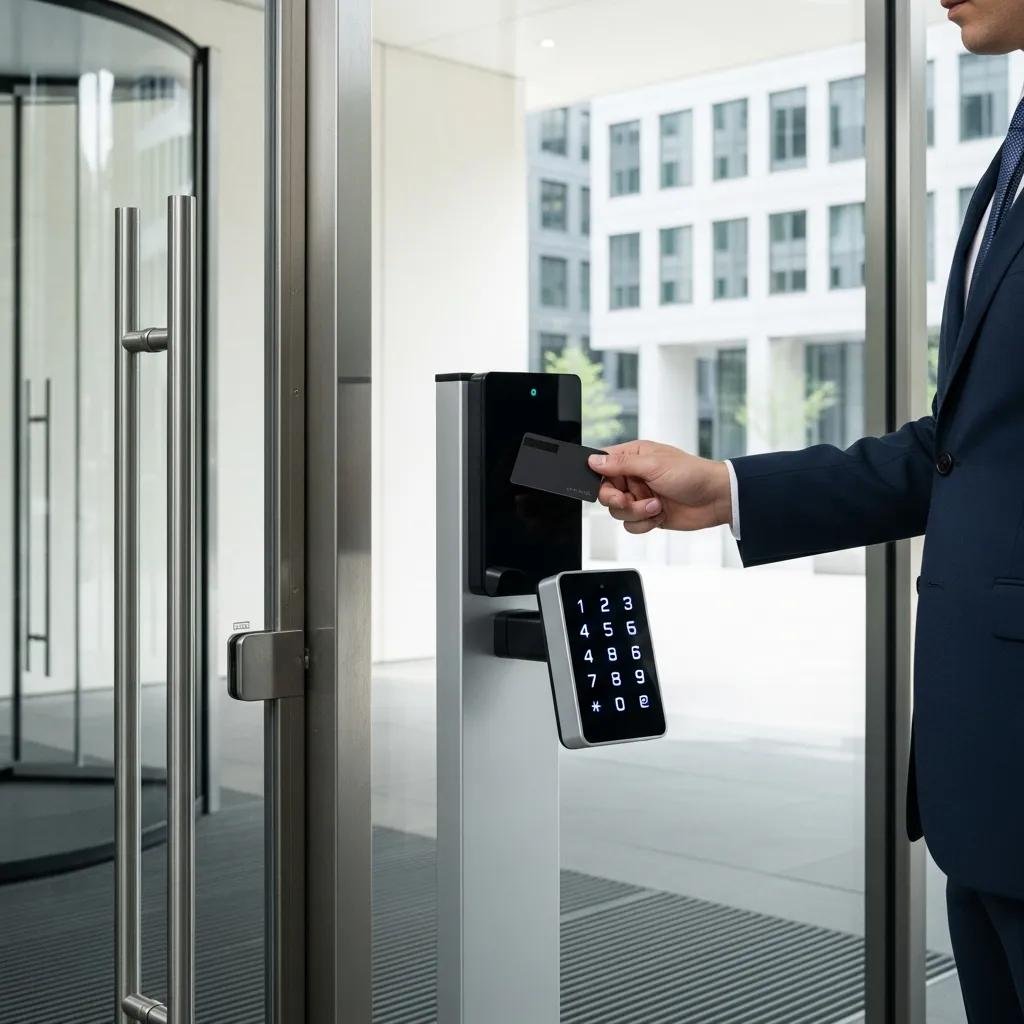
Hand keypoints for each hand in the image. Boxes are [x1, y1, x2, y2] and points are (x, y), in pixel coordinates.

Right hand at [588, 440, 732, 534]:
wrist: (716, 499)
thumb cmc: (692, 474)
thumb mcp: (653, 464)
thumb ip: (621, 464)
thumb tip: (594, 460)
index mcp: (633, 457)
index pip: (603, 465)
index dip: (600, 477)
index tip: (609, 485)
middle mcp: (634, 477)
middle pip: (606, 492)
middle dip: (617, 500)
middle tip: (628, 500)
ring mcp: (641, 497)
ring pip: (617, 512)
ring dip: (636, 512)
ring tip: (656, 505)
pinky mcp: (648, 515)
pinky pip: (631, 525)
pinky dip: (644, 523)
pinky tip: (660, 514)